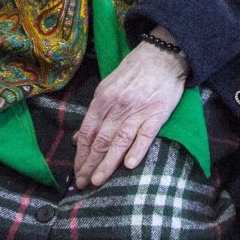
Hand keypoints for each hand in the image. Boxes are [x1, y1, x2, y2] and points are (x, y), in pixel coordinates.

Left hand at [73, 30, 187, 188]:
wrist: (162, 56)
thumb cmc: (134, 71)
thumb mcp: (108, 87)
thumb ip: (95, 114)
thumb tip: (78, 138)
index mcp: (103, 99)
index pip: (88, 132)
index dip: (81, 154)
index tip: (76, 171)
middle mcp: (118, 107)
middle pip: (100, 140)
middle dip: (89, 164)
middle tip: (81, 184)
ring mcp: (138, 111)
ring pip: (118, 141)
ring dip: (107, 163)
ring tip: (97, 181)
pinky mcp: (157, 113)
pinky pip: (145, 135)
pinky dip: (137, 150)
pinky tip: (128, 165)